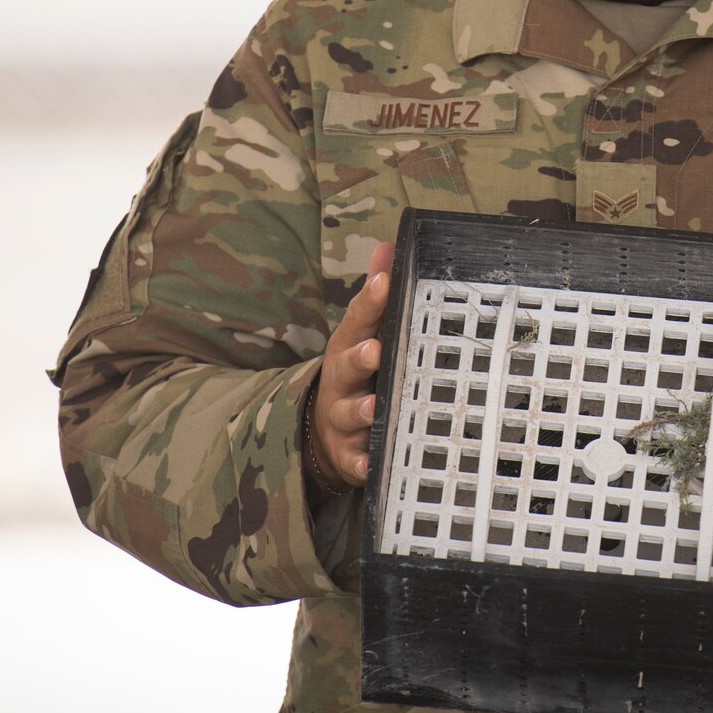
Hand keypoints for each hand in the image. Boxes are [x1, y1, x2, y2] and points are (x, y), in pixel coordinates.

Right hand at [307, 243, 393, 487]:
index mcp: (348, 346)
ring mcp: (341, 417)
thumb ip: (374, 294)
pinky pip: (354, 460)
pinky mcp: (347, 453)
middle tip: (375, 351)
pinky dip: (361, 464)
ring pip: (350, 413)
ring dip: (362, 410)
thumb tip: (389, 246)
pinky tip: (371, 466)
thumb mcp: (359, 332)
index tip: (384, 283)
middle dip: (360, 359)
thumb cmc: (354, 372)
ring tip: (375, 407)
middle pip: (348, 366)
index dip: (370, 301)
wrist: (323, 432)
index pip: (358, 319)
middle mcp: (341, 380)